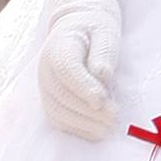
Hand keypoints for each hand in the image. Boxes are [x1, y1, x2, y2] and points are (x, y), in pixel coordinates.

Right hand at [37, 0, 120, 139]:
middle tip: (114, 116)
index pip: (66, 69)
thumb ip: (103, 52)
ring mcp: (45, 86)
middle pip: (61, 94)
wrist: (77, 28)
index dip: (82, 86)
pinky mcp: (50, 100)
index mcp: (59, 46)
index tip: (101, 100)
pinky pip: (58, 119)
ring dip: (83, 123)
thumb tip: (101, 74)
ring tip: (109, 127)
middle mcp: (46, 68)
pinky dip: (77, 128)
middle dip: (88, 110)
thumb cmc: (94, 29)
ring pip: (57, 110)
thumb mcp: (104, 31)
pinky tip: (97, 132)